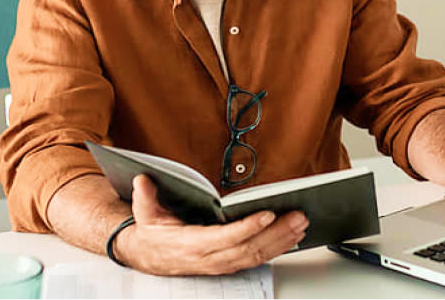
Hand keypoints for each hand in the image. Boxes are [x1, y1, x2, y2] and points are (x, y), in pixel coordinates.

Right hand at [114, 175, 307, 274]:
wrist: (149, 257)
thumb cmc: (153, 233)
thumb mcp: (145, 214)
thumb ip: (145, 197)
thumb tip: (143, 180)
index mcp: (192, 244)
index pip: (225, 238)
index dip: (247, 228)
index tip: (267, 214)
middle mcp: (210, 258)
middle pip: (249, 248)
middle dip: (276, 233)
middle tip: (297, 216)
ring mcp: (222, 264)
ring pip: (257, 255)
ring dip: (282, 240)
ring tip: (300, 223)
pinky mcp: (229, 264)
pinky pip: (257, 258)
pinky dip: (277, 248)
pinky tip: (292, 237)